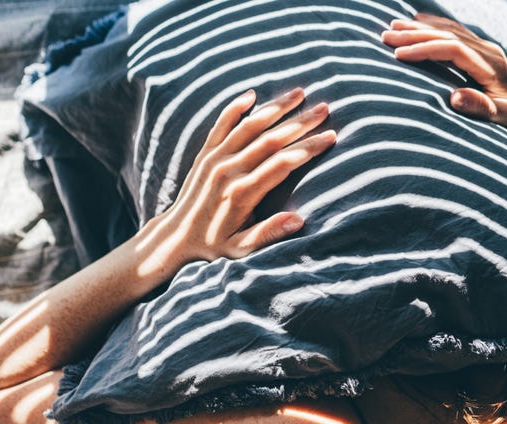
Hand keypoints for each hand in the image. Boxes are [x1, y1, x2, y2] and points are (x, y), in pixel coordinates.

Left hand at [144, 88, 335, 270]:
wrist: (176, 238)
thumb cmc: (214, 246)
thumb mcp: (241, 248)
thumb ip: (269, 233)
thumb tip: (299, 219)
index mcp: (242, 193)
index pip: (282, 164)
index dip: (308, 148)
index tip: (330, 136)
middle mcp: (228, 171)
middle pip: (271, 139)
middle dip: (300, 122)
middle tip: (325, 108)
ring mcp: (215, 159)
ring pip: (249, 126)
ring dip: (275, 107)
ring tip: (299, 92)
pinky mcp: (205, 154)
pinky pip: (221, 124)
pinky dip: (235, 107)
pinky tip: (252, 93)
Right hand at [382, 13, 506, 138]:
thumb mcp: (503, 118)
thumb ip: (480, 108)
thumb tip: (453, 98)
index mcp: (490, 65)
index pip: (452, 49)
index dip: (424, 49)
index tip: (398, 54)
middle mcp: (488, 51)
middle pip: (447, 34)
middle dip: (415, 34)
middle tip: (385, 36)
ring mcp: (486, 49)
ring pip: (449, 30)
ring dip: (420, 27)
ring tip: (393, 26)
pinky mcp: (484, 52)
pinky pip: (455, 33)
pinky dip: (435, 26)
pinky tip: (419, 23)